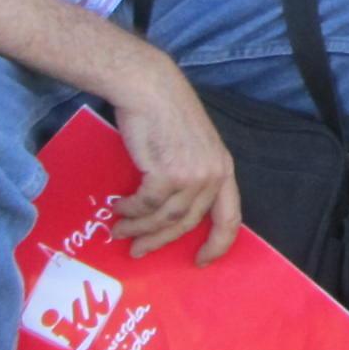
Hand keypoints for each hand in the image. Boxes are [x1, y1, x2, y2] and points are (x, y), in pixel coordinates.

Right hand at [107, 53, 243, 261]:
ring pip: (164, 218)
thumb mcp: (191, 146)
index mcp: (223, 169)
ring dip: (138, 228)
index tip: (201, 262)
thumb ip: (190, 175)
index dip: (218, 244)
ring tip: (119, 230)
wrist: (149, 87)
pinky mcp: (167, 173)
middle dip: (160, 241)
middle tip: (138, 251)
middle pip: (187, 223)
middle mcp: (212, 175)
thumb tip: (170, 210)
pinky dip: (130, 210)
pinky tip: (119, 208)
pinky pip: (146, 205)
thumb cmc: (165, 113)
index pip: (230, 218)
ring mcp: (191, 175)